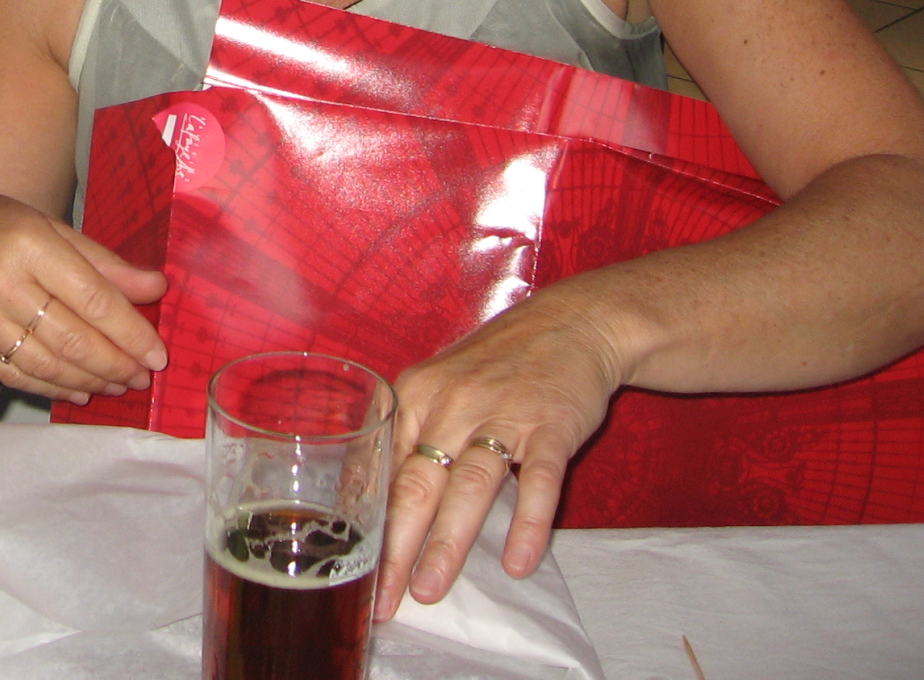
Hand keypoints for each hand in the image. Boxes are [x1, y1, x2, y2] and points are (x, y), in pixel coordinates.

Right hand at [0, 183, 166, 402]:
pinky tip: (77, 390)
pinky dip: (52, 387)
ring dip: (89, 380)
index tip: (157, 354)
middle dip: (116, 363)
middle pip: (71, 337)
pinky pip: (14, 374)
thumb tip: (156, 287)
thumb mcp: (46, 227)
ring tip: (118, 385)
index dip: (130, 331)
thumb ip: (101, 261)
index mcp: (28, 241)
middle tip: (143, 377)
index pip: (92, 297)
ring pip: (45, 362)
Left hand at [373, 288, 625, 620]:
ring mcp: (504, 415)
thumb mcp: (440, 387)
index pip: (383, 469)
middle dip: (397, 546)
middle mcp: (452, 404)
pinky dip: (528, 522)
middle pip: (417, 482)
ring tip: (431, 589)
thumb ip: (413, 437)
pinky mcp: (552, 426)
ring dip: (448, 541)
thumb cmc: (495, 365)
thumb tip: (375, 498)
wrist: (570, 325)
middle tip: (384, 598)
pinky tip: (517, 563)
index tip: (353, 568)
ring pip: (470, 484)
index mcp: (416, 396)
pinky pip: (539, 480)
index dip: (369, 523)